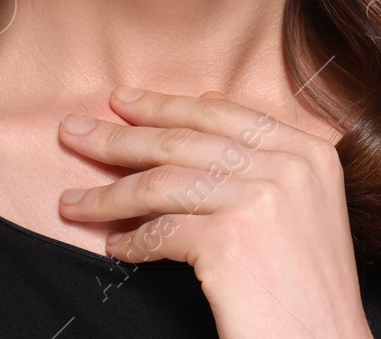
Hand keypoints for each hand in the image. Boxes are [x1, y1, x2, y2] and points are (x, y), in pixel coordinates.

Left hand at [57, 86, 373, 338]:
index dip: (165, 104)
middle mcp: (288, 168)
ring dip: (108, 194)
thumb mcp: (303, 203)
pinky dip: (132, 240)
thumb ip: (261, 152)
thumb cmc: (308, 284)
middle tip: (72, 132)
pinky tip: (115, 246)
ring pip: (162, 183)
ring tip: (72, 202)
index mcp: (309, 152)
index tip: (122, 100)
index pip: (222, 113)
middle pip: (184, 141)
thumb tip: (207, 95)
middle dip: (119, 137)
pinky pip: (161, 230)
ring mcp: (260, 201)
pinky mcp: (229, 241)